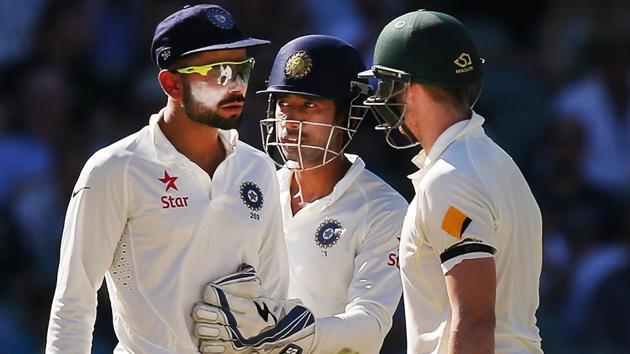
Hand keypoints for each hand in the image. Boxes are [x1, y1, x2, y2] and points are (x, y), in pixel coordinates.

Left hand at [192, 264, 314, 353]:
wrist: (280, 332)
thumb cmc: (265, 306)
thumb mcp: (260, 291)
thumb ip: (247, 278)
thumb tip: (242, 265)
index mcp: (249, 305)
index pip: (222, 297)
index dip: (210, 293)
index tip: (208, 291)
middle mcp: (243, 322)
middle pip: (214, 315)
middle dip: (201, 311)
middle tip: (198, 309)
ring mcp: (238, 337)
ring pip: (210, 332)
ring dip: (202, 327)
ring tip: (201, 323)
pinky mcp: (234, 349)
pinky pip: (212, 348)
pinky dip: (206, 343)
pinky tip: (206, 337)